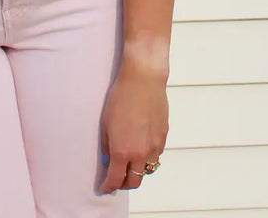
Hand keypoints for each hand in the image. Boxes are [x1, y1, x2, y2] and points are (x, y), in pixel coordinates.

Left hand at [99, 65, 167, 192]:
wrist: (143, 79)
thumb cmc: (120, 97)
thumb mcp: (105, 122)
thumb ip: (107, 146)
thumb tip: (109, 160)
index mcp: (122, 151)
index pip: (115, 180)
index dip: (108, 187)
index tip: (104, 188)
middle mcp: (140, 153)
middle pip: (134, 182)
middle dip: (124, 184)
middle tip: (116, 179)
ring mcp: (154, 146)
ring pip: (147, 170)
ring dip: (137, 171)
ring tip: (129, 164)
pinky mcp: (163, 137)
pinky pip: (156, 155)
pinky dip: (147, 157)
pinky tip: (141, 147)